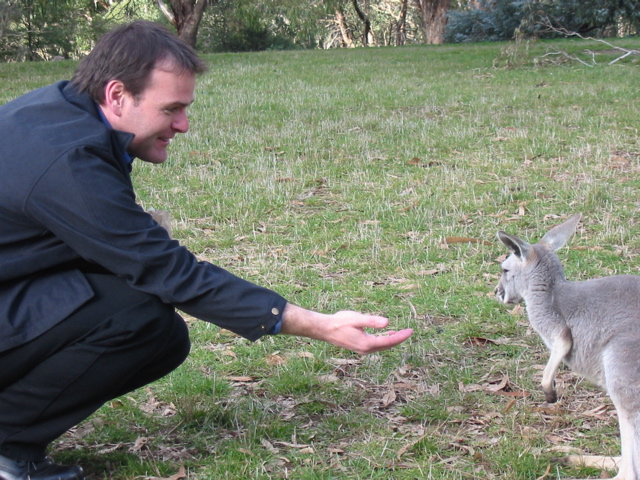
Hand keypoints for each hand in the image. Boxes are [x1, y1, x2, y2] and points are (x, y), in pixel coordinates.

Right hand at [280, 304, 412, 354]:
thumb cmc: (339, 322)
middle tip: (410, 331)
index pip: (389, 340)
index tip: (411, 331)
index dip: (401, 336)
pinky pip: (376, 345)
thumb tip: (388, 322)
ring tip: (401, 333)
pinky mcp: (359, 347)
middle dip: (399, 338)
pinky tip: (386, 333)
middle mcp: (366, 349)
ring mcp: (362, 349)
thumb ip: (372, 321)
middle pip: (387, 345)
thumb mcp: (357, 318)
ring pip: (382, 346)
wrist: (325, 329)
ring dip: (392, 340)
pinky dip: (383, 340)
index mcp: (368, 343)